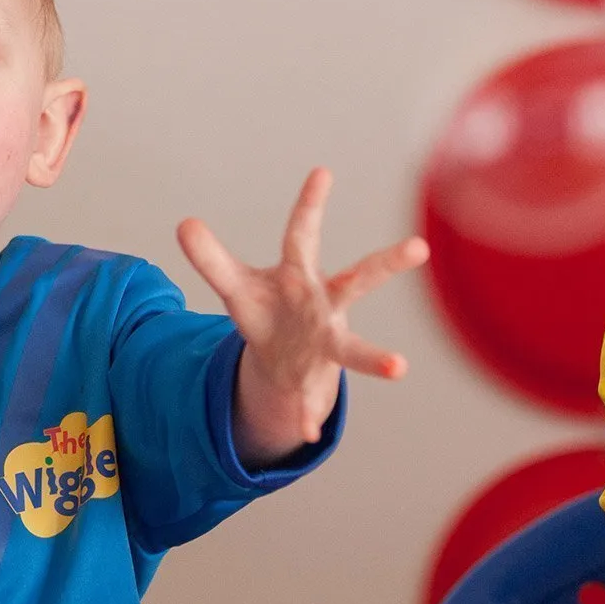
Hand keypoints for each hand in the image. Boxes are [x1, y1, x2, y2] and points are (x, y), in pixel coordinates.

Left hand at [178, 167, 428, 456]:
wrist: (285, 362)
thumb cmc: (267, 311)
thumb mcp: (234, 287)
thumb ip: (210, 259)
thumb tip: (184, 224)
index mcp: (300, 275)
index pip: (303, 234)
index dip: (310, 204)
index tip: (322, 171)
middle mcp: (325, 305)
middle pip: (359, 279)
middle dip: (387, 264)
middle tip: (421, 247)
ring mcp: (326, 342)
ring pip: (354, 348)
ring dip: (376, 358)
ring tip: (399, 367)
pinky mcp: (316, 379)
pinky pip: (310, 401)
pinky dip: (306, 415)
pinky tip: (305, 432)